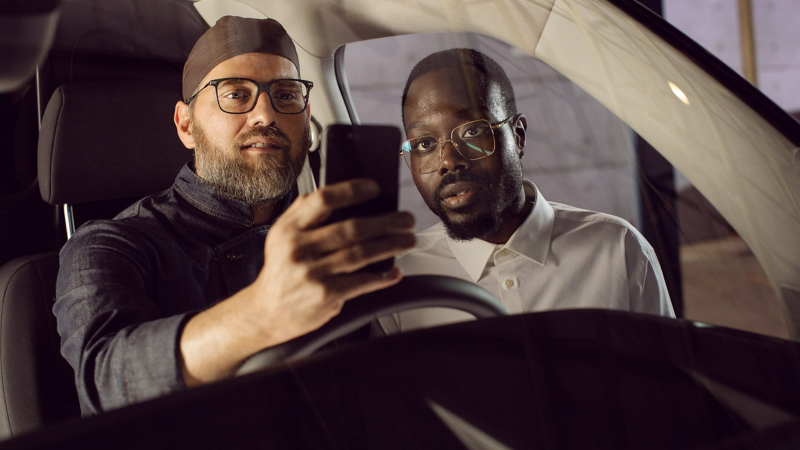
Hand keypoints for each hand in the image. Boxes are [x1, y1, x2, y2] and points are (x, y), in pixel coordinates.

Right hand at [248, 178, 414, 344]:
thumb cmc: (282, 272)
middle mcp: (298, 248)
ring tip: (407, 240)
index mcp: (289, 229)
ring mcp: (312, 273)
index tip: (374, 188)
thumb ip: (303, 214)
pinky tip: (393, 272)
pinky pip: (361, 282)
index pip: (323, 200)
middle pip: (351, 229)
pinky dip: (382, 277)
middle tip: (406, 220)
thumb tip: (341, 193)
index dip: (352, 191)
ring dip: (390, 246)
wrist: (267, 313)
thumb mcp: (282, 237)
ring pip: (360, 254)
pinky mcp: (325, 295)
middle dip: (385, 222)